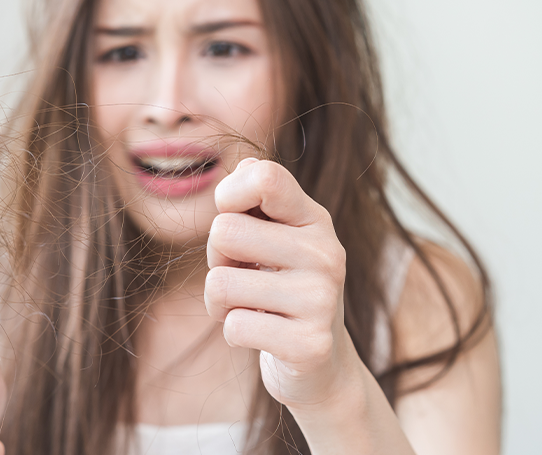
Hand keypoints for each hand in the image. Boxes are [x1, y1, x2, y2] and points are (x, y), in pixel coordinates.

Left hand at [205, 158, 359, 411]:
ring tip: (250, 307)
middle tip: (242, 275)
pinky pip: (234, 327)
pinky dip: (234, 334)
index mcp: (314, 220)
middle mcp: (325, 253)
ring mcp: (322, 299)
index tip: (232, 217)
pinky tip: (262, 335)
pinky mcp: (310, 344)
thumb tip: (243, 167)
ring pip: (220, 284)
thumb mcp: (278, 237)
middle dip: (217, 258)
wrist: (323, 364)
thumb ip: (260, 198)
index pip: (264, 178)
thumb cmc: (285, 289)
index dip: (229, 195)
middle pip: (224, 231)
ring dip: (219, 302)